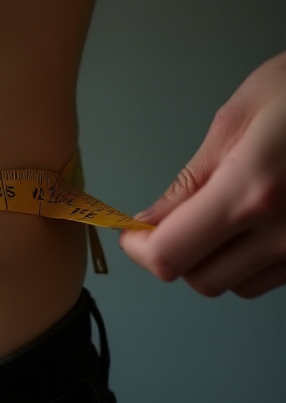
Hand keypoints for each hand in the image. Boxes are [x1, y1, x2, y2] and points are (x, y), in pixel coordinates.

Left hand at [120, 52, 285, 297]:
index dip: (139, 250)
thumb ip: (190, 180)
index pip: (170, 254)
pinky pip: (274, 277)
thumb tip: (149, 221)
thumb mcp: (237, 118)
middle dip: (176, 255)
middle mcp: (284, 231)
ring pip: (239, 285)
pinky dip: (252, 260)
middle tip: (173, 220)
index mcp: (250, 191)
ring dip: (216, 260)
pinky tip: (257, 221)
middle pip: (202, 280)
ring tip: (223, 214)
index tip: (132, 232)